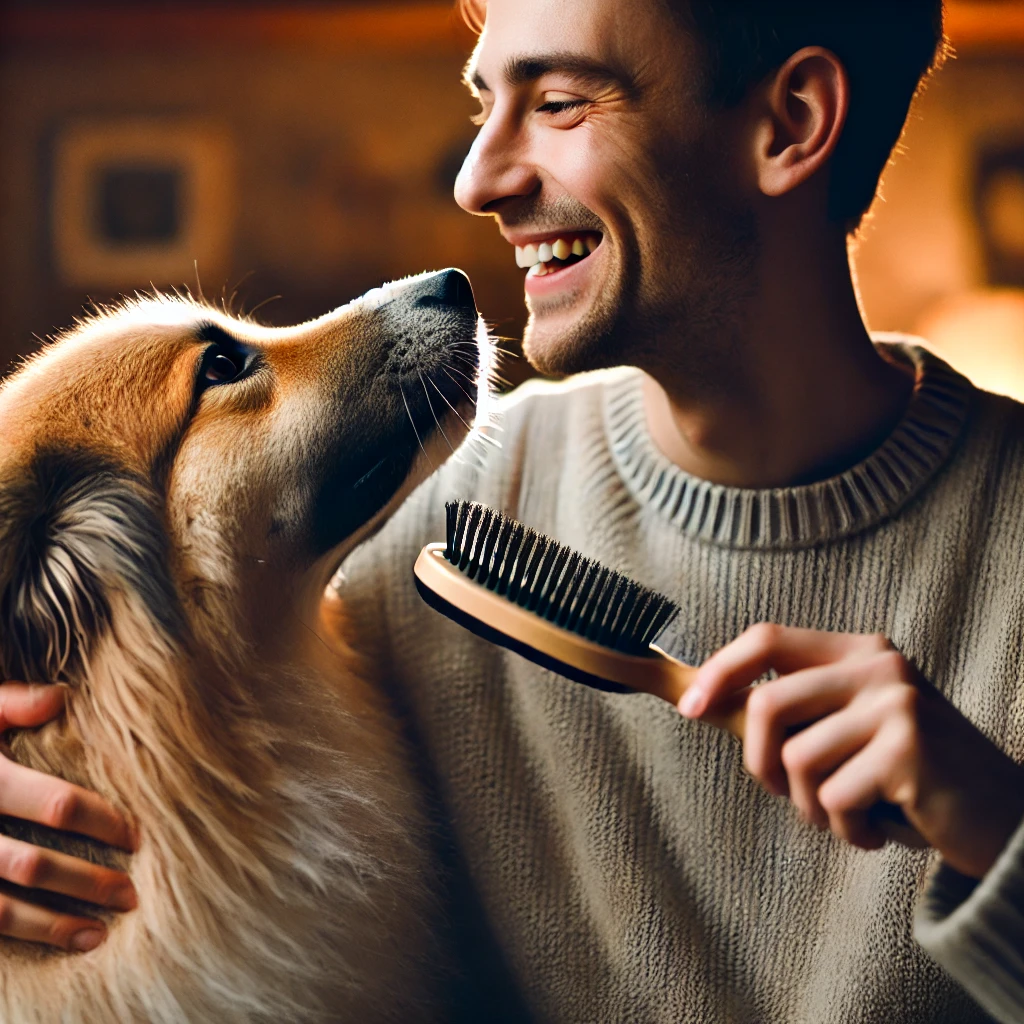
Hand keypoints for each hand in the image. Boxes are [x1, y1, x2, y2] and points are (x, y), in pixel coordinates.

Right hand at [0, 683, 136, 950]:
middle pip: (33, 864)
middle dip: (86, 882)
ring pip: (1, 907)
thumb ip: (13, 703)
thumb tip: (62, 697)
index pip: (55, 805)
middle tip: (131, 894)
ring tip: (99, 934)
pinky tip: (48, 946)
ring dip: (52, 925)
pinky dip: (17, 938)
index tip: (136, 837)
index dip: (101, 821)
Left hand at [679, 625, 1023, 878]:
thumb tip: (703, 703)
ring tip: (853, 813)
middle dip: (760, 763)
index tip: (690, 708)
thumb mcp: (849, 730)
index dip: (720, 671)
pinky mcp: (909, 747)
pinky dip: (847, 830)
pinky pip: (833, 799)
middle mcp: (877, 665)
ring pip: (796, 760)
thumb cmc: (909, 779)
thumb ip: (794, 713)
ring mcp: (895, 702)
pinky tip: (882, 829)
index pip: (767, 638)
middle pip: (766, 704)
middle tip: (783, 791)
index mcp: (857, 651)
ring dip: (811, 807)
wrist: (1004, 819)